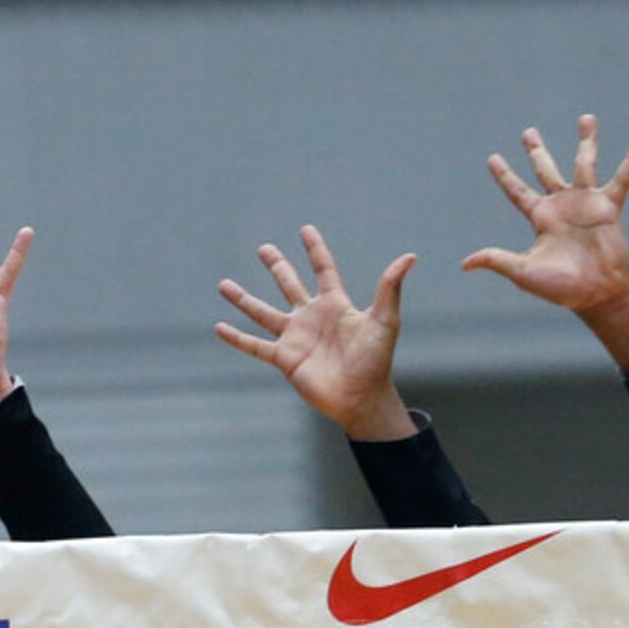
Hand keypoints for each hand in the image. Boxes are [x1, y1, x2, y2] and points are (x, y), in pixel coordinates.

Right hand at [215, 225, 416, 440]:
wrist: (361, 398)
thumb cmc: (376, 360)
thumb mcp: (384, 320)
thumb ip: (389, 288)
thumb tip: (409, 257)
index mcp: (335, 305)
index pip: (323, 270)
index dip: (315, 250)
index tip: (306, 230)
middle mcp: (312, 318)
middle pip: (289, 285)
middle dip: (277, 266)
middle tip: (264, 248)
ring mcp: (295, 337)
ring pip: (263, 312)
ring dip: (243, 299)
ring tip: (224, 285)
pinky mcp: (284, 358)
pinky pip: (255, 345)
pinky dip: (237, 337)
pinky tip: (220, 327)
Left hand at [463, 114, 628, 373]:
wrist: (596, 294)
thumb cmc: (559, 287)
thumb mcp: (523, 271)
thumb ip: (497, 261)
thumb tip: (464, 264)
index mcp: (540, 218)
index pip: (517, 191)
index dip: (504, 175)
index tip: (492, 158)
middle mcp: (562, 206)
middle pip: (545, 170)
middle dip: (537, 151)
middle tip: (528, 131)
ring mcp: (586, 203)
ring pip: (584, 163)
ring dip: (586, 141)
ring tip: (586, 118)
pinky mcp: (609, 207)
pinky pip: (623, 177)